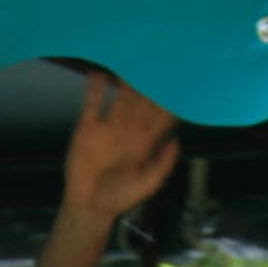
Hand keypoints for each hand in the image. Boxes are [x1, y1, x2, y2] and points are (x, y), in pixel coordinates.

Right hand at [62, 72, 179, 224]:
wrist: (89, 206)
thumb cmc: (121, 197)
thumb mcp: (149, 184)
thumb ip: (164, 163)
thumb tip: (177, 139)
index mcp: (146, 142)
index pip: (160, 116)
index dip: (169, 101)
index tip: (179, 83)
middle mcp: (129, 131)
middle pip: (142, 102)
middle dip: (150, 84)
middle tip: (158, 62)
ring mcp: (109, 128)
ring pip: (120, 99)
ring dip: (126, 82)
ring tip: (134, 61)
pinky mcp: (88, 128)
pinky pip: (93, 104)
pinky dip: (95, 89)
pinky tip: (99, 73)